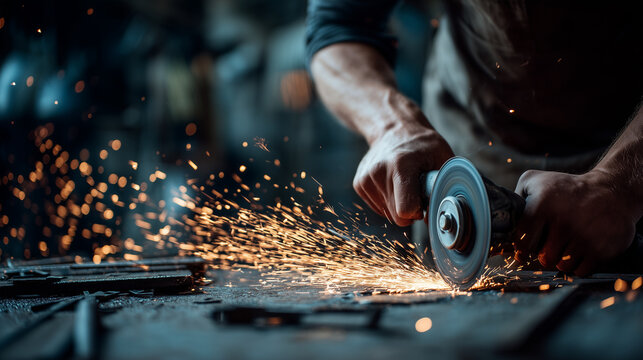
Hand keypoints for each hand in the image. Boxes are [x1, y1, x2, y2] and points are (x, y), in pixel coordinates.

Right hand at [353, 121, 453, 225]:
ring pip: (387, 214)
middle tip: (415, 188)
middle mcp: (378, 171)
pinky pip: (378, 208)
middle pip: (396, 216)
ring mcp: (365, 178)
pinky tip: (392, 183)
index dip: (418, 212)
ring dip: (399, 204)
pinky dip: (388, 201)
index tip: (423, 200)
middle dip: (410, 209)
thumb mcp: (442, 158)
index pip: (405, 210)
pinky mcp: (359, 184)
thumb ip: (443, 187)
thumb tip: (436, 216)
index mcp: (401, 165)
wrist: (394, 130)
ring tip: (403, 183)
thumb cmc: (422, 145)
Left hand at [513, 169, 637, 275]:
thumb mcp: (536, 181)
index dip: (522, 248)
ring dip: (563, 259)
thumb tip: (501, 217)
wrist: (613, 191)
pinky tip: (581, 249)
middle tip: (552, 243)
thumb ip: (516, 197)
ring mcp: (583, 237)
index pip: (522, 242)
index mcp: (543, 205)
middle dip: (545, 254)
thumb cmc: (568, 188)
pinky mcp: (601, 250)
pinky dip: (579, 265)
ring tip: (568, 244)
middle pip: (542, 258)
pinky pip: (580, 271)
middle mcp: (563, 222)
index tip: (526, 248)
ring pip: (561, 266)